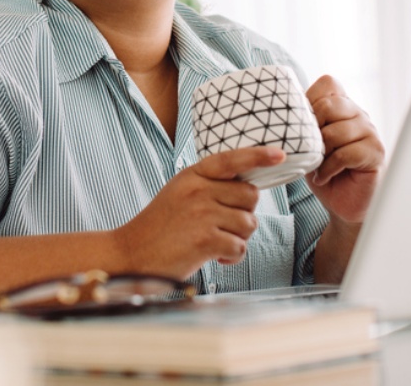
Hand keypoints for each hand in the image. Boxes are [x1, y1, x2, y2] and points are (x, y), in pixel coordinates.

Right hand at [113, 146, 285, 279]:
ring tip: (215, 243)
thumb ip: (208, 186)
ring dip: (238, 238)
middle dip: (245, 213)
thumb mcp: (180, 193)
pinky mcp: (205, 240)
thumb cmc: (160, 227)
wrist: (131, 255)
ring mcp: (202, 214)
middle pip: (250, 195)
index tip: (280, 153)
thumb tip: (248, 190)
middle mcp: (198, 190)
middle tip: (224, 226)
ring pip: (248, 223)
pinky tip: (214, 257)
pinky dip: (231, 256)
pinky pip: (240, 246)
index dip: (258, 155)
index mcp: (192, 175)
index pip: (231, 159)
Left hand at [305, 76, 383, 223]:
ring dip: (320, 153)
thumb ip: (301, 124)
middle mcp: (359, 114)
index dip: (310, 99)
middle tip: (308, 149)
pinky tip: (324, 177)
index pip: (328, 83)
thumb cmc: (322, 170)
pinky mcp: (376, 152)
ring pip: (336, 131)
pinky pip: (345, 154)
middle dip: (312, 128)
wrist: (342, 204)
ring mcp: (370, 132)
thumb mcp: (306, 143)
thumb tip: (277, 111)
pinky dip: (328, 168)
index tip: (301, 123)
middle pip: (330, 105)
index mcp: (343, 105)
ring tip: (316, 165)